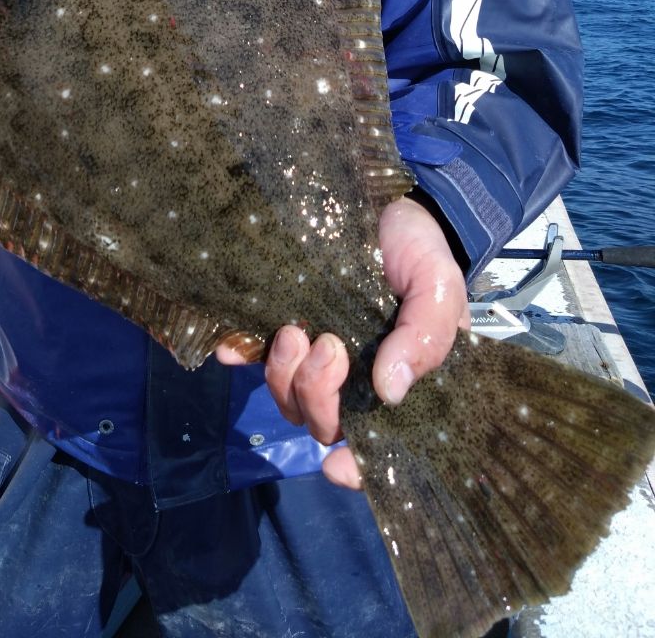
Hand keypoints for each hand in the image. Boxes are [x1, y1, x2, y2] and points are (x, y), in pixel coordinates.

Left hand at [215, 195, 469, 487]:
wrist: (391, 204)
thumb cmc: (422, 254)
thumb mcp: (438, 290)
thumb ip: (423, 339)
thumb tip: (389, 391)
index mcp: (395, 383)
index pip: (376, 445)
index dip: (355, 467)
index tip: (337, 464)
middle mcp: (351, 378)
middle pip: (321, 421)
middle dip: (317, 396)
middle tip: (329, 346)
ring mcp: (312, 351)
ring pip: (285, 395)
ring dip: (283, 375)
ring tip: (293, 332)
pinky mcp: (281, 319)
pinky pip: (249, 353)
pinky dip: (239, 354)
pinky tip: (233, 345)